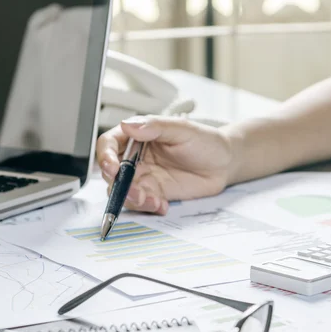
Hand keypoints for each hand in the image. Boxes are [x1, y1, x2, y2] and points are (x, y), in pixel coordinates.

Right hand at [96, 116, 236, 214]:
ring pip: (123, 191)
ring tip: (152, 200)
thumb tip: (129, 125)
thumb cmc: (206, 141)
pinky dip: (148, 207)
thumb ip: (156, 126)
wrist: (225, 164)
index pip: (109, 144)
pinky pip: (142, 203)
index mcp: (138, 136)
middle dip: (118, 184)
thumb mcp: (182, 129)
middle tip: (135, 191)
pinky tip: (162, 205)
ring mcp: (145, 176)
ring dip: (132, 199)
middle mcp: (137, 157)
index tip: (112, 167)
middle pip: (112, 172)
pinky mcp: (156, 193)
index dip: (105, 156)